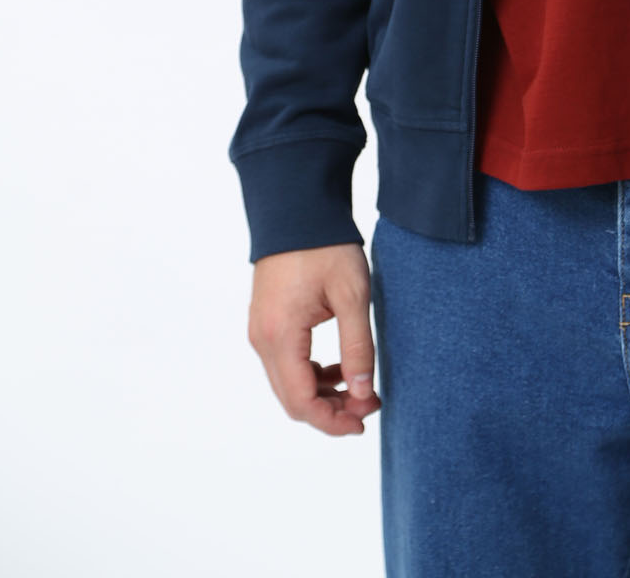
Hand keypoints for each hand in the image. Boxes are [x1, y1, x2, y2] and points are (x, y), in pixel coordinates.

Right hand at [247, 242, 380, 436]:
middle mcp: (262, 340)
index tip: (364, 420)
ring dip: (322, 394)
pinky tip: (339, 367)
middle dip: (330, 410)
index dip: (333, 421)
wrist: (298, 209)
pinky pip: (285, 364)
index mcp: (280, 336)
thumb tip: (362, 393)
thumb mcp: (352, 296)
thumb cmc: (327, 247)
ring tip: (360, 387)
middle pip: (292, 399)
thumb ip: (357, 347)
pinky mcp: (266, 322)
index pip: (302, 402)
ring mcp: (260, 331)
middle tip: (369, 404)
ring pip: (288, 384)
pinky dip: (310, 374)